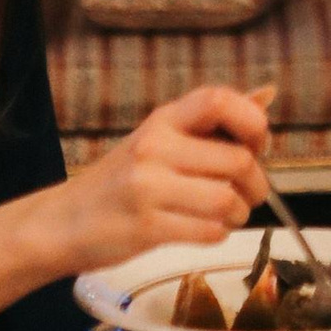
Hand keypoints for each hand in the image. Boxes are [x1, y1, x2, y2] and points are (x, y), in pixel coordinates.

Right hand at [0, 84, 272, 322]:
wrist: (64, 222)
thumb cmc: (123, 180)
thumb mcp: (162, 139)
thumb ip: (212, 123)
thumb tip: (266, 96)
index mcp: (163, 119)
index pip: (219, 100)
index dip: (252, 122)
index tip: (256, 145)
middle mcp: (155, 147)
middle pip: (238, 161)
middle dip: (256, 183)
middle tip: (248, 193)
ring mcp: (148, 188)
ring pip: (228, 200)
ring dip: (239, 213)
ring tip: (225, 215)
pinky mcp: (146, 228)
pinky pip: (209, 231)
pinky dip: (218, 234)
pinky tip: (204, 230)